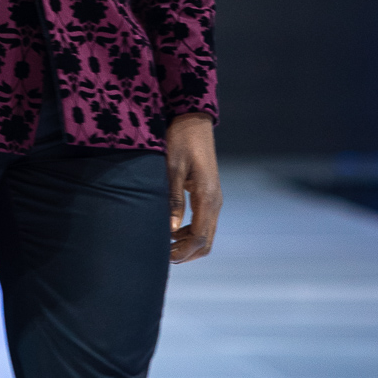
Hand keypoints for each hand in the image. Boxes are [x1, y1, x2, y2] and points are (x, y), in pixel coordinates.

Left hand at [165, 112, 220, 262]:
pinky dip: (190, 233)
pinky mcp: (209, 194)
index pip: (199, 237)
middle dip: (186, 253)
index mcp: (207, 196)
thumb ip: (172, 199)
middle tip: (162, 256)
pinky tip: (172, 231)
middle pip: (206, 241)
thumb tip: (169, 229)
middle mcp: (215, 201)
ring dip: (188, 245)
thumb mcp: (172, 168)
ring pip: (206, 234)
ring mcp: (214, 198)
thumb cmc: (180, 140)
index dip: (182, 251)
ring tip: (164, 245)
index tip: (163, 256)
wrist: (193, 121)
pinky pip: (204, 223)